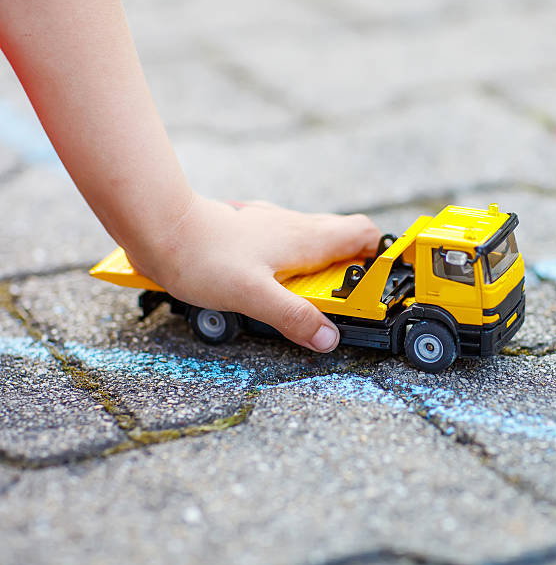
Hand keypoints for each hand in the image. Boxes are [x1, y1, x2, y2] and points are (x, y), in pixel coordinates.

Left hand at [130, 195, 380, 352]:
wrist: (162, 227)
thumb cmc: (204, 255)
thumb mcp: (253, 295)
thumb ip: (293, 316)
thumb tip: (328, 338)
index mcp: (305, 237)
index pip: (363, 233)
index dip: (381, 255)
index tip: (385, 283)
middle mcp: (294, 226)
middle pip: (343, 239)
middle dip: (352, 269)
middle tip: (346, 303)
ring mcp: (273, 226)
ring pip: (314, 242)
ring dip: (322, 269)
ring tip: (311, 300)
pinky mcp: (254, 232)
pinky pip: (288, 244)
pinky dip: (295, 265)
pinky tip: (277, 283)